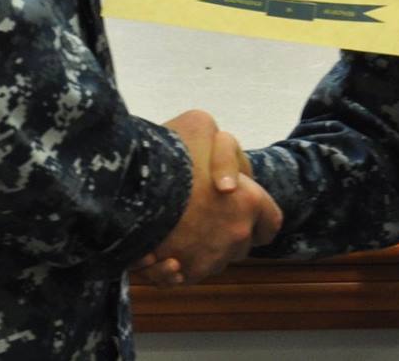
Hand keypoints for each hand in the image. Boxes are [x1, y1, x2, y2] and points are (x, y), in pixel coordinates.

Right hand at [132, 109, 279, 286]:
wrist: (128, 185)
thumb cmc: (167, 151)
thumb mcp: (200, 123)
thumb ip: (221, 146)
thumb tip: (226, 174)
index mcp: (248, 200)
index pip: (271, 222)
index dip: (260, 218)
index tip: (243, 211)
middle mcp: (236, 234)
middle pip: (241, 243)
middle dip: (227, 231)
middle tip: (202, 213)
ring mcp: (211, 258)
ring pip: (214, 259)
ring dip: (200, 247)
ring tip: (175, 228)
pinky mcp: (186, 274)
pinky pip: (187, 275)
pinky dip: (175, 267)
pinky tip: (158, 251)